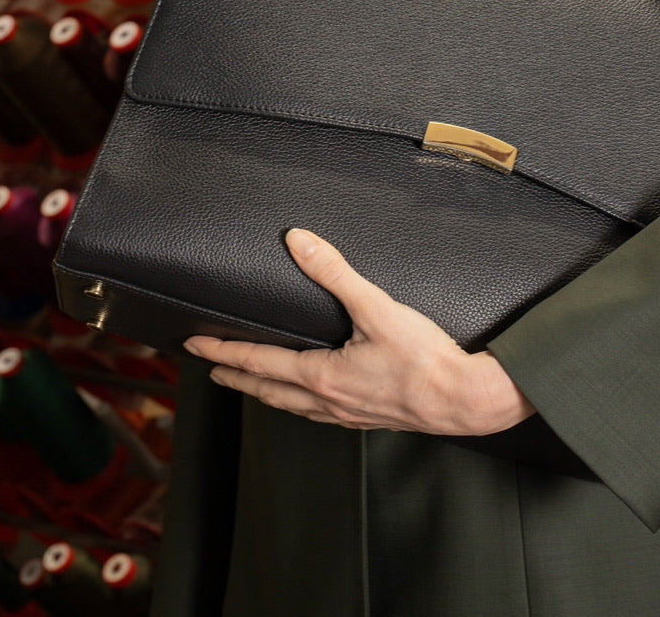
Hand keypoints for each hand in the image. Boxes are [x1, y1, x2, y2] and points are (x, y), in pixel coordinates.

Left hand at [183, 228, 534, 436]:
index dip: (223, 350)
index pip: (257, 362)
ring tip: (250, 384)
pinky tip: (308, 400)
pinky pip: (317, 415)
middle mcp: (327, 401)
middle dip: (235, 376)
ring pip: (290, 406)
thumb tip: (300, 242)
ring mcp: (346, 415)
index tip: (196, 344)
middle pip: (266, 390)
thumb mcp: (377, 308)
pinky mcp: (366, 418)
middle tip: (210, 367)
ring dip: (263, 393)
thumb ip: (335, 272)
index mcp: (321, 376)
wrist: (464, 400)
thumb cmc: (425, 361)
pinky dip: (297, 405)